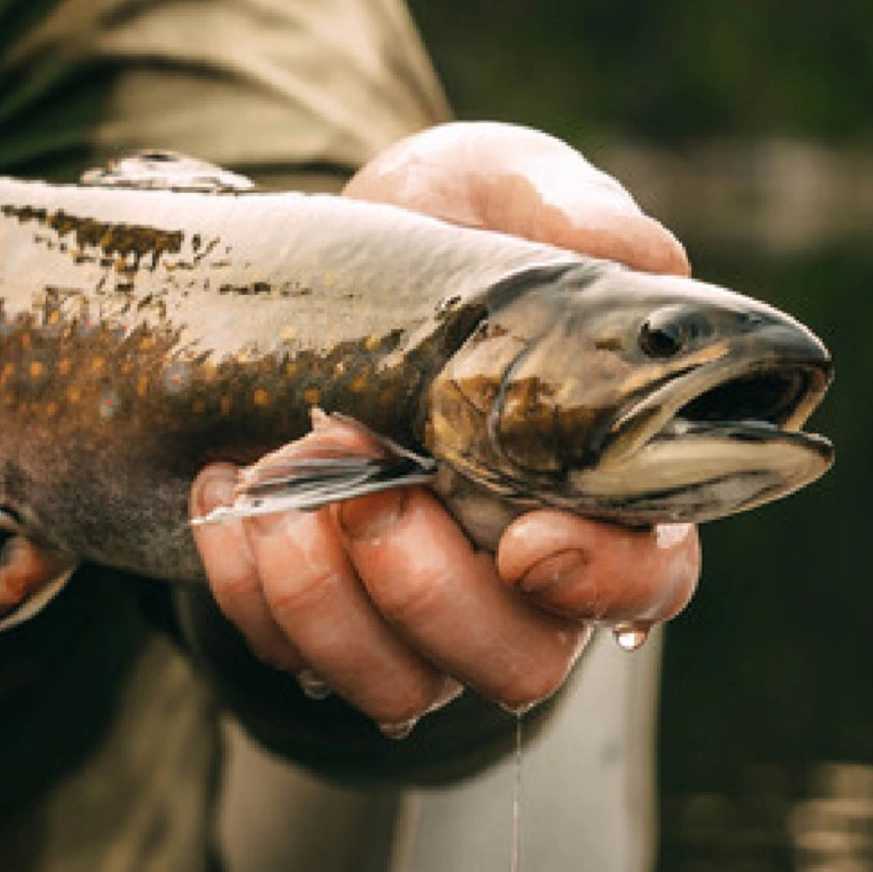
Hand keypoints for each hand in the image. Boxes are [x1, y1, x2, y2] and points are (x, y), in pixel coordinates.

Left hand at [189, 122, 701, 732]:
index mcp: (603, 481)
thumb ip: (573, 210)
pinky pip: (289, 653)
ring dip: (326, 604)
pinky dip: (246, 586)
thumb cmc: (443, 226)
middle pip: (520, 663)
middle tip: (369, 483)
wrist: (313, 262)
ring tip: (276, 488)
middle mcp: (521, 571)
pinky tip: (222, 488)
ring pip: (403, 686)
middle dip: (430, 592)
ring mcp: (420, 607)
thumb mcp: (500, 185)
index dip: (605, 583)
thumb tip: (645, 256)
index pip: (650, 578)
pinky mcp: (324, 612)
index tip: (528, 544)